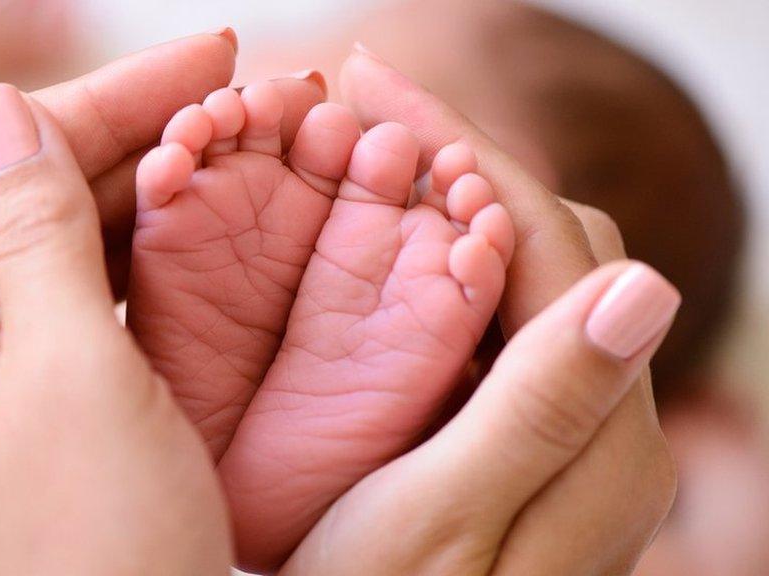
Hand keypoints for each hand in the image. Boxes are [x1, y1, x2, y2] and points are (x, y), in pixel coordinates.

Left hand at [0, 33, 325, 574]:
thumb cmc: (100, 548)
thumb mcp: (72, 375)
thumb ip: (33, 235)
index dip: (96, 98)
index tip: (203, 61)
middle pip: (32, 191)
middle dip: (133, 129)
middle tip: (238, 86)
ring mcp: (5, 372)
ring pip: (70, 239)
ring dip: (147, 182)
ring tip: (235, 140)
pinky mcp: (57, 401)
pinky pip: (96, 296)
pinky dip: (151, 250)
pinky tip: (206, 222)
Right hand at [281, 45, 679, 574]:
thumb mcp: (445, 522)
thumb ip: (545, 407)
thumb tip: (648, 281)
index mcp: (601, 437)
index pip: (548, 243)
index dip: (462, 149)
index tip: (372, 80)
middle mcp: (605, 421)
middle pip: (550, 242)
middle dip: (457, 158)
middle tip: (359, 110)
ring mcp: (565, 424)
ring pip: (524, 271)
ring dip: (449, 202)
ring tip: (365, 154)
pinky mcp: (523, 431)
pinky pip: (498, 318)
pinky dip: (443, 261)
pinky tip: (385, 240)